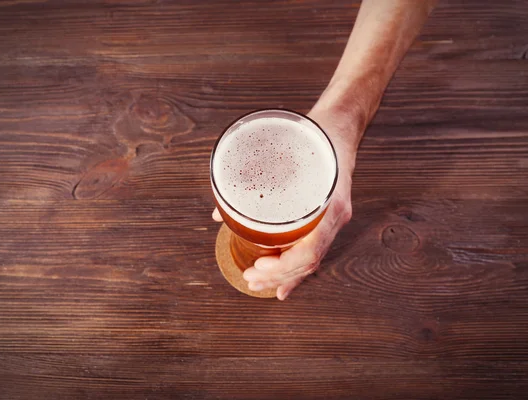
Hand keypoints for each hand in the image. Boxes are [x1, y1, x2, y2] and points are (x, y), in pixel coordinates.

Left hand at [212, 105, 361, 299]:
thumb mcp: (282, 153)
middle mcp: (333, 216)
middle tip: (250, 279)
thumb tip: (219, 211)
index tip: (259, 268)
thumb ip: (253, 179)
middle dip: (278, 275)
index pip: (311, 250)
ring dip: (284, 276)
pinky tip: (283, 285)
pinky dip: (296, 270)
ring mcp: (333, 218)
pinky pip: (314, 250)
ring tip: (258, 284)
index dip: (284, 266)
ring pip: (311, 260)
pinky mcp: (327, 217)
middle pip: (309, 261)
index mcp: (329, 203)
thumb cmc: (313, 137)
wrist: (339, 127)